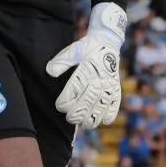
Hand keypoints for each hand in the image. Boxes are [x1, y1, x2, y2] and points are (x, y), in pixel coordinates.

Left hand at [46, 2, 127, 127]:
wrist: (107, 42)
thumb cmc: (87, 48)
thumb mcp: (73, 50)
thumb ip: (61, 61)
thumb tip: (49, 71)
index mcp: (88, 68)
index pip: (75, 88)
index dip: (66, 100)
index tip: (59, 106)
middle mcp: (100, 77)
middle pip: (88, 100)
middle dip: (78, 113)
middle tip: (69, 118)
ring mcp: (109, 83)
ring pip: (102, 104)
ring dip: (94, 116)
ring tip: (85, 124)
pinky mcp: (116, 86)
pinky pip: (116, 101)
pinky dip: (111, 112)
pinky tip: (105, 121)